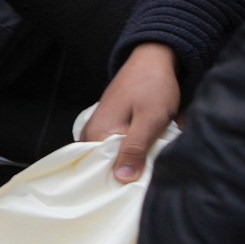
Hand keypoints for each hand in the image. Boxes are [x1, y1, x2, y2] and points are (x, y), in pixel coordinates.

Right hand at [85, 42, 178, 183]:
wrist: (152, 59)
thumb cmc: (153, 86)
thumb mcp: (151, 120)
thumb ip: (135, 149)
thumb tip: (122, 179)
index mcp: (98, 133)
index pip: (103, 171)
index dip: (122, 181)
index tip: (141, 184)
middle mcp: (91, 132)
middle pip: (106, 165)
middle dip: (127, 170)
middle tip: (150, 170)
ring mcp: (97, 127)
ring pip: (113, 156)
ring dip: (131, 160)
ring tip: (148, 159)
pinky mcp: (107, 123)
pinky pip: (116, 145)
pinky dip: (130, 149)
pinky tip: (143, 148)